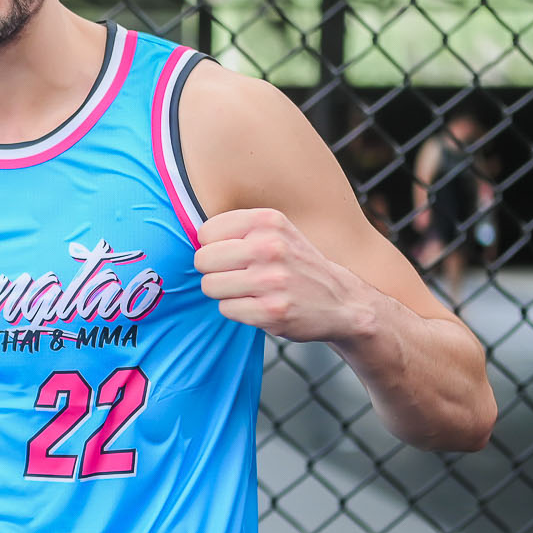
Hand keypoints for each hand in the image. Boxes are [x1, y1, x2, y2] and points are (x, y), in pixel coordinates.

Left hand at [195, 208, 371, 343]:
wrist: (341, 301)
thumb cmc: (295, 264)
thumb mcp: (275, 232)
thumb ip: (237, 229)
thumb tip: (191, 238)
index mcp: (268, 221)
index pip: (206, 232)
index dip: (213, 247)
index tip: (231, 254)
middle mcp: (270, 247)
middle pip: (203, 260)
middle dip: (213, 271)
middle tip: (236, 275)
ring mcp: (272, 280)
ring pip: (210, 286)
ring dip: (224, 293)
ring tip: (249, 291)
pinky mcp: (272, 311)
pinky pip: (226, 309)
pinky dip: (237, 310)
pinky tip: (260, 305)